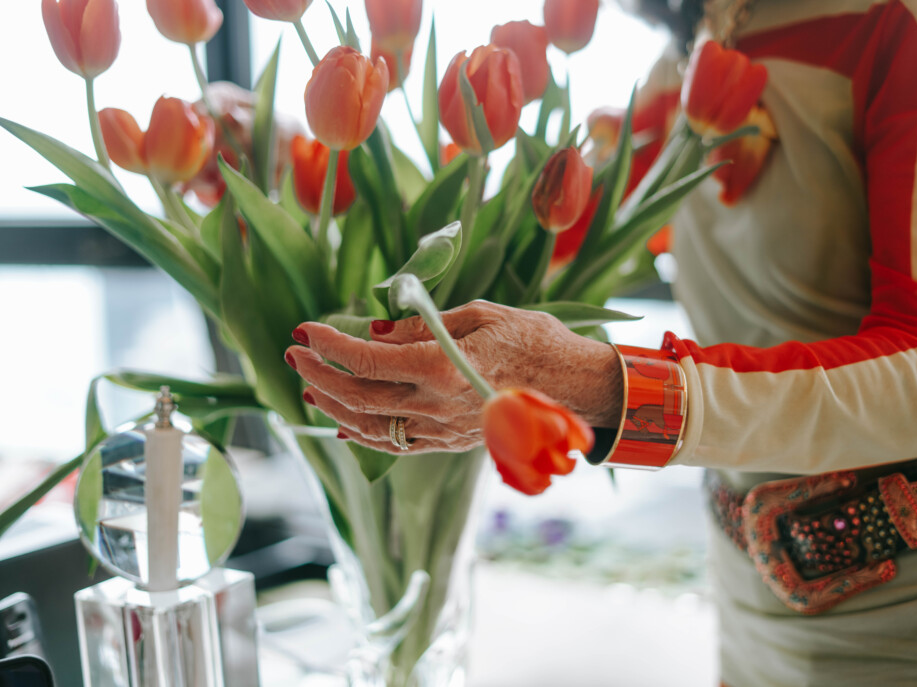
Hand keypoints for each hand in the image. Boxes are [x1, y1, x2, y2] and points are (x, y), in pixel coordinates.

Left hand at [286, 301, 622, 453]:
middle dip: (320, 374)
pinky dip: (365, 435)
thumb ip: (421, 327)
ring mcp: (445, 431)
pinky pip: (398, 445)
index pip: (368, 359)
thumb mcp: (478, 315)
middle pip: (360, 396)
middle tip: (296, 353)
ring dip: (334, 406)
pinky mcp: (452, 443)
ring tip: (311, 386)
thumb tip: (374, 331)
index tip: (306, 329)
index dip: (330, 344)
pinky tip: (345, 422)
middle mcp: (438, 406)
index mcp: (443, 369)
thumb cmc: (533, 338)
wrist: (575, 383)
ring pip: (373, 426)